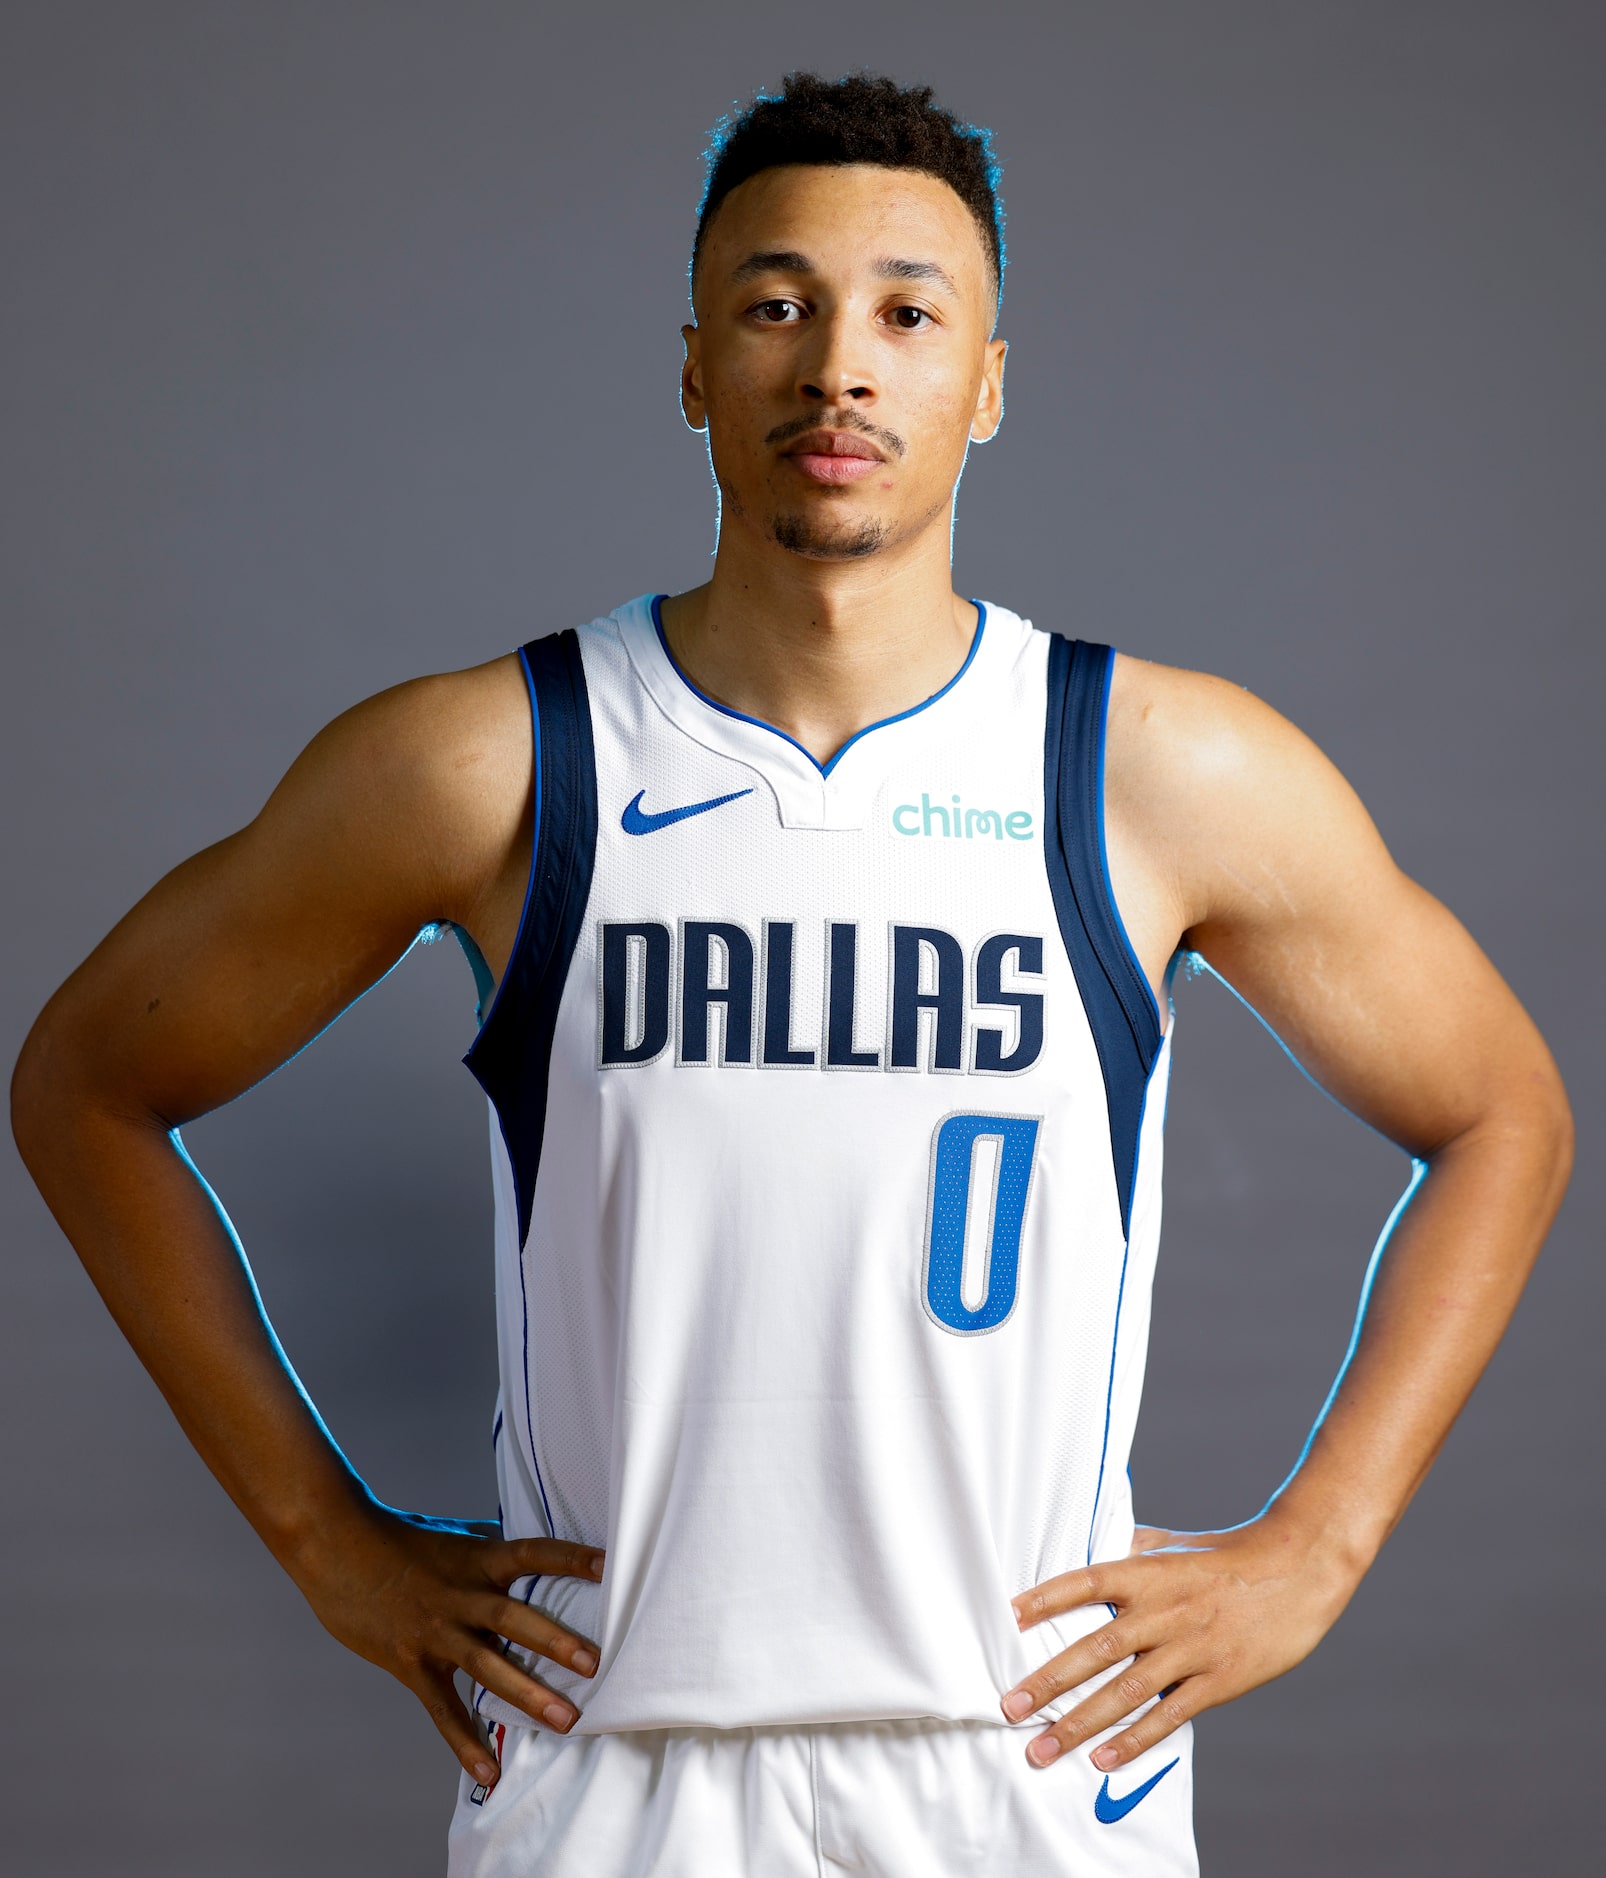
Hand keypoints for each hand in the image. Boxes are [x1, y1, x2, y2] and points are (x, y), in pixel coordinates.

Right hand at [288, 1500, 605, 1788]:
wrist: (338, 1547)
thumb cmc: (400, 1540)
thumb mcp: (454, 1539)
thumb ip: (490, 1554)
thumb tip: (529, 1559)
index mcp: (478, 1558)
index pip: (534, 1552)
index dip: (571, 1557)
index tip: (608, 1565)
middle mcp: (462, 1594)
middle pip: (515, 1619)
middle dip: (556, 1643)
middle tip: (595, 1665)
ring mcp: (436, 1630)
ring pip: (487, 1666)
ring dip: (528, 1694)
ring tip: (566, 1719)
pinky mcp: (411, 1662)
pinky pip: (442, 1709)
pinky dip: (465, 1742)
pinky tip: (488, 1773)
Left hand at [999, 1513, 1359, 1770]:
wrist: (1297, 1569)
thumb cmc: (1227, 1554)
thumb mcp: (1172, 1544)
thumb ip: (1128, 1550)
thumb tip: (1086, 1547)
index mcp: (1149, 1572)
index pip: (1086, 1582)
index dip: (1047, 1599)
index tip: (1009, 1618)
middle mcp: (1164, 1611)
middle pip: (1096, 1648)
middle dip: (1049, 1682)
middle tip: (1009, 1706)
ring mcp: (1190, 1649)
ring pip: (1126, 1692)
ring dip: (1080, 1723)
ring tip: (1042, 1748)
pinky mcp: (1218, 1681)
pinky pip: (1169, 1716)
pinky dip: (1134, 1740)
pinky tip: (1102, 1759)